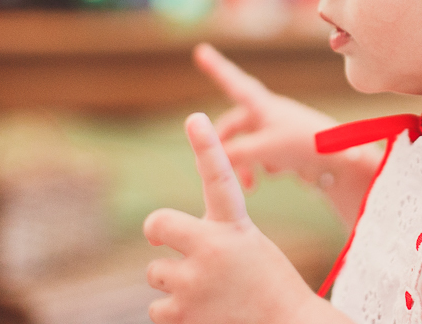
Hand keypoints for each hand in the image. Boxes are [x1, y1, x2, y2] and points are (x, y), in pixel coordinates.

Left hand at [144, 113, 328, 323]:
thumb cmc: (266, 283)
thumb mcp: (247, 246)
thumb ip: (211, 233)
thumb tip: (162, 230)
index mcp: (236, 226)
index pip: (220, 178)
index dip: (206, 146)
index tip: (196, 118)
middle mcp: (212, 248)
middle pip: (158, 223)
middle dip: (159, 231)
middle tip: (169, 241)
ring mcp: (194, 282)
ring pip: (155, 273)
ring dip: (174, 283)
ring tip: (208, 292)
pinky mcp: (182, 314)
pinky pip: (157, 309)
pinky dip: (175, 313)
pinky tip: (203, 314)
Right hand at [193, 43, 379, 221]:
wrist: (342, 163)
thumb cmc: (306, 146)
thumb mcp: (264, 149)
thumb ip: (235, 153)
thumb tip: (212, 159)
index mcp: (264, 106)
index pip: (234, 82)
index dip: (216, 68)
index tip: (201, 50)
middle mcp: (269, 114)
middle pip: (235, 125)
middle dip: (226, 148)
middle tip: (217, 169)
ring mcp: (278, 130)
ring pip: (247, 144)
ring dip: (244, 164)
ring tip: (251, 185)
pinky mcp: (288, 148)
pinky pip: (262, 156)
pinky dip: (260, 168)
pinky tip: (270, 178)